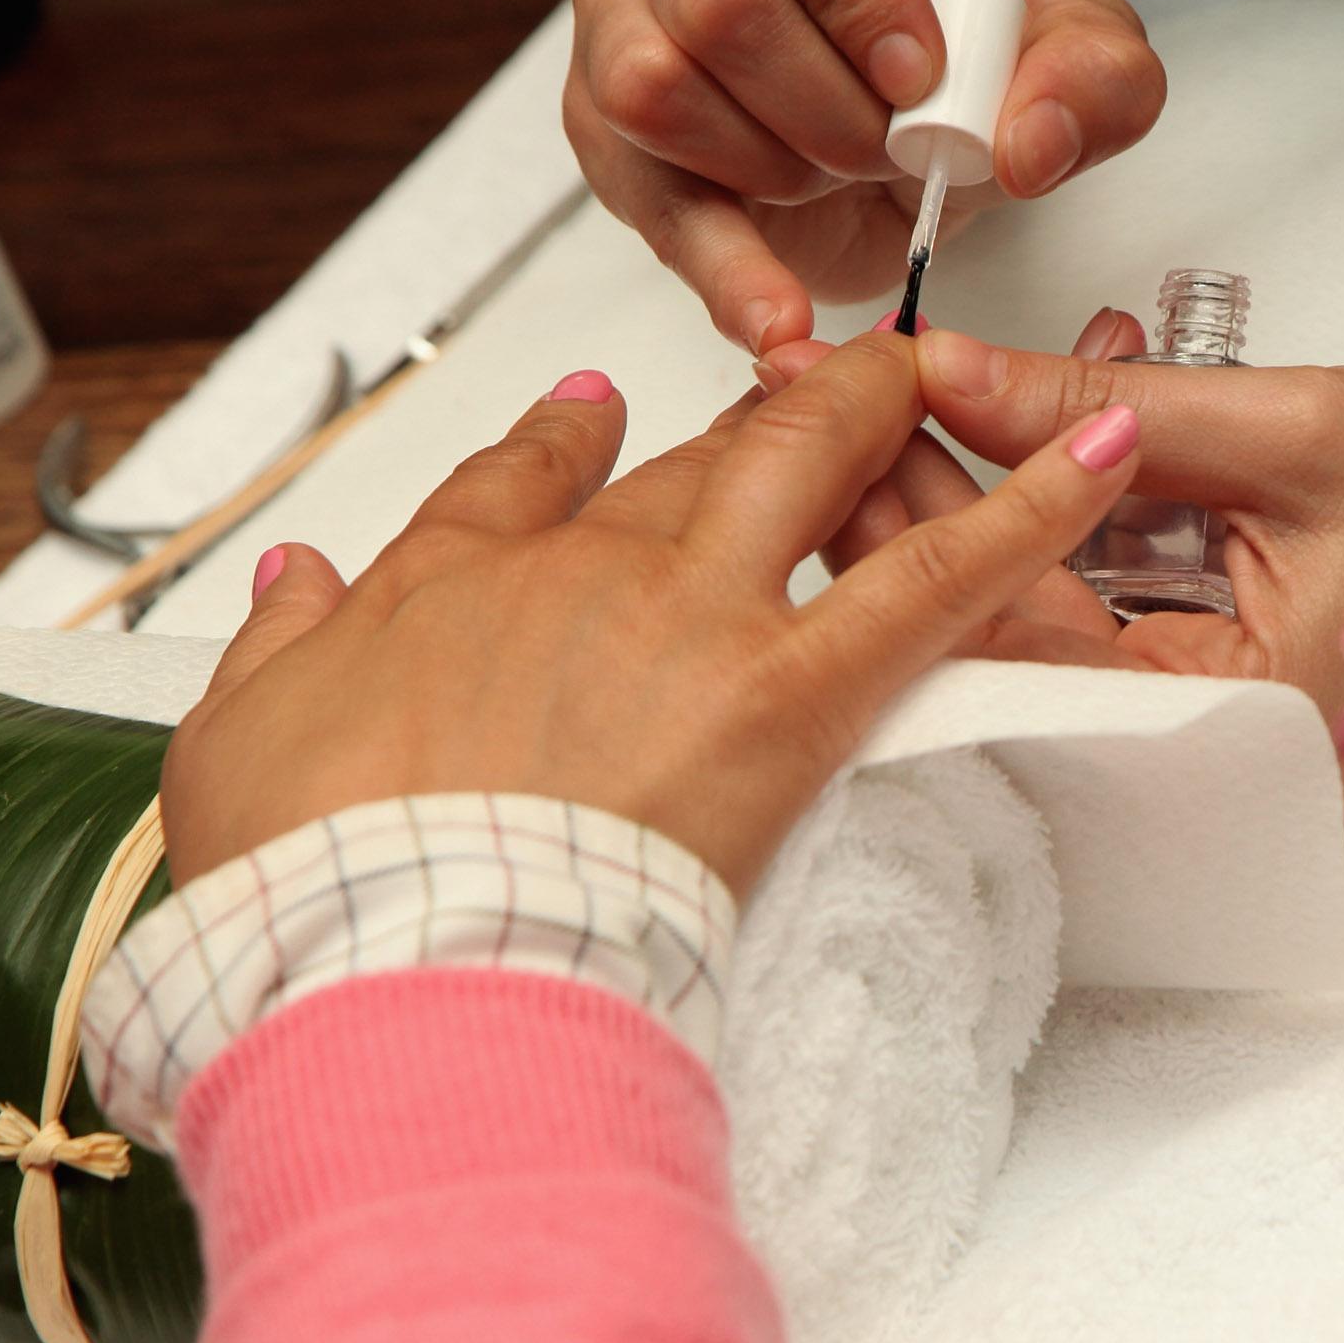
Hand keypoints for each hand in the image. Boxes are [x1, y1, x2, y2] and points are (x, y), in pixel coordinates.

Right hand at [159, 337, 1142, 895]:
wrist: (391, 967)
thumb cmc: (314, 887)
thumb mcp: (238, 752)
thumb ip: (274, 651)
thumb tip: (292, 585)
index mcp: (447, 586)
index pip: (519, 486)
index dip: (562, 445)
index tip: (590, 416)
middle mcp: (578, 573)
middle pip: (683, 462)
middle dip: (755, 414)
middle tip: (812, 387)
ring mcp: (692, 619)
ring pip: (804, 469)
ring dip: (877, 415)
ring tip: (944, 375)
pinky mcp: (790, 692)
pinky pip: (937, 577)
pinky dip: (1033, 506)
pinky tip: (1105, 451)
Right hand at [565, 0, 1164, 356]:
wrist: (911, 106)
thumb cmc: (964, 47)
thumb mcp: (1070, 51)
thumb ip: (1094, 81)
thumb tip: (1030, 146)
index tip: (920, 73)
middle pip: (714, 1)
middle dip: (827, 105)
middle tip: (893, 147)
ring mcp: (620, 14)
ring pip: (652, 88)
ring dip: (773, 165)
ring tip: (838, 177)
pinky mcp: (604, 128)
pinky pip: (640, 200)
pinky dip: (722, 270)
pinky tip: (780, 318)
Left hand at [801, 318, 1343, 797]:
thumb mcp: (1296, 420)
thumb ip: (1115, 406)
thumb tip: (957, 372)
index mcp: (1252, 718)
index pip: (1031, 640)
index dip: (924, 535)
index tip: (849, 433)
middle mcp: (1238, 735)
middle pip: (1032, 633)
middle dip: (944, 513)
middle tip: (853, 407)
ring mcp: (1243, 700)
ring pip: (1071, 606)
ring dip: (1004, 497)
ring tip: (929, 393)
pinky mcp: (1252, 652)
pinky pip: (1130, 592)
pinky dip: (1081, 508)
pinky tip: (1043, 416)